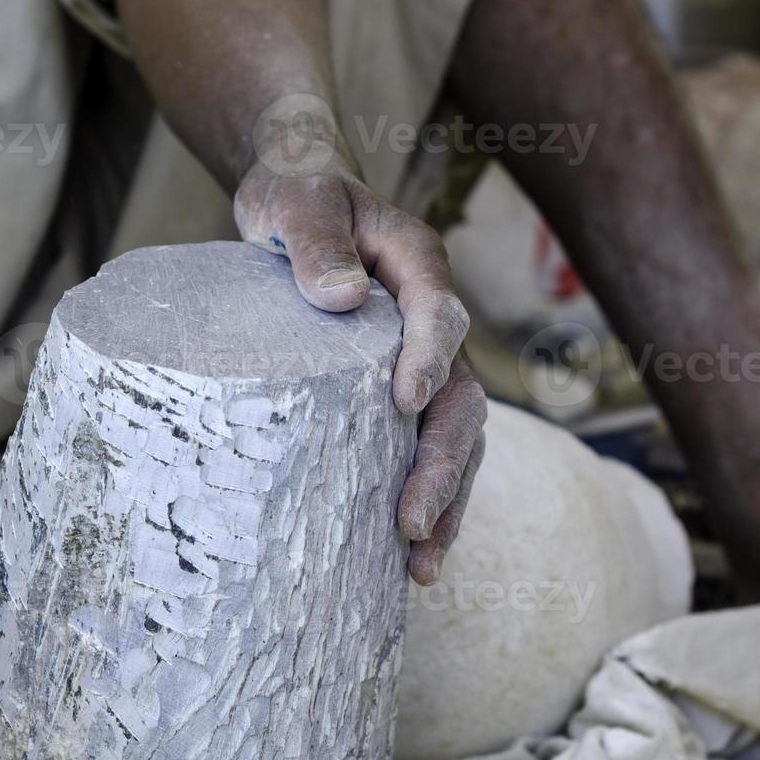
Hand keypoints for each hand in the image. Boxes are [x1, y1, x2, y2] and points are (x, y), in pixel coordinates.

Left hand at [235, 149, 487, 585]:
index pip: (440, 314)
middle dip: (443, 463)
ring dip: (445, 499)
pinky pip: (425, 446)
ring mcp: (424, 360)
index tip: (405, 402)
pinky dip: (426, 497)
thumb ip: (317, 240)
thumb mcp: (299, 199)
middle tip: (414, 521)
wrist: (298, 201)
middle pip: (461, 396)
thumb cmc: (300, 196)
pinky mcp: (399, 392)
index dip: (430, 358)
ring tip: (421, 564)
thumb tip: (340, 299)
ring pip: (455, 435)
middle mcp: (435, 319)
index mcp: (417, 265)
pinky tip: (407, 553)